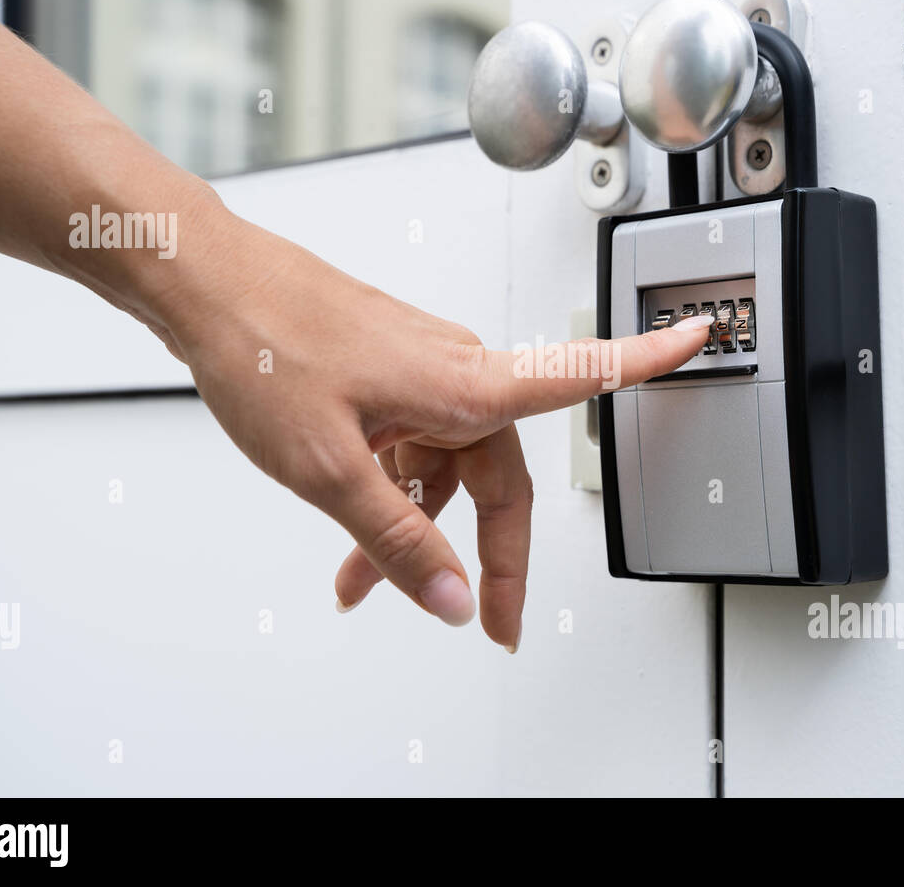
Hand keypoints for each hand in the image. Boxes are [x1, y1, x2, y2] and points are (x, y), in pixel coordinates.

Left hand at [164, 211, 713, 650]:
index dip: (649, 359)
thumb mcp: (329, 469)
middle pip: (501, 475)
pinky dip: (389, 493)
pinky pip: (410, 446)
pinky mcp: (388, 372)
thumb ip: (396, 539)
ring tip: (364, 586)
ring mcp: (419, 370)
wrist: (203, 283)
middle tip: (492, 619)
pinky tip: (349, 536)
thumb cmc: (264, 345)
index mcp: (464, 385)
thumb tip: (449, 598)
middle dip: (488, 554)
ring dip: (416, 531)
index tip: (700, 334)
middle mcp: (455, 372)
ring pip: (445, 467)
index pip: (582, 374)